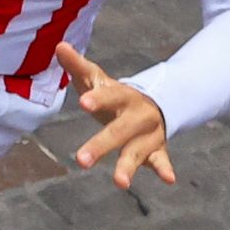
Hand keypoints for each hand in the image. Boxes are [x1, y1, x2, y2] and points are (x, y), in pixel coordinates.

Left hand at [56, 42, 173, 189]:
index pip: (109, 96)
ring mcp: (149, 133)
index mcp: (123, 95)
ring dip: (128, 166)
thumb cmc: (115, 94)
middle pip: (119, 130)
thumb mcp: (98, 79)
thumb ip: (78, 65)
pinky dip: (165, 168)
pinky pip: (161, 159)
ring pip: (137, 150)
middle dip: (101, 145)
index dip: (98, 98)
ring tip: (120, 183)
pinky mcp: (156, 150)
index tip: (83, 103)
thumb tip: (60, 45)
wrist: (152, 104)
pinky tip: (169, 178)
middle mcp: (138, 114)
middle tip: (81, 161)